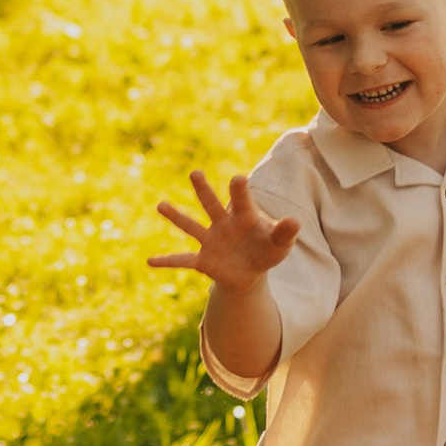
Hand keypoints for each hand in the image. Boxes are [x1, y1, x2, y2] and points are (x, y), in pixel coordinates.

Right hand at [152, 173, 301, 292]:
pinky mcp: (203, 261)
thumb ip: (285, 233)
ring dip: (176, 217)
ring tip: (160, 205)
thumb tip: (295, 221)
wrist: (251, 272)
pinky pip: (182, 260)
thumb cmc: (267, 251)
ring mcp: (211, 241)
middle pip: (211, 205)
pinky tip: (150, 261)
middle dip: (204, 190)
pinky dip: (167, 261)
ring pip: (191, 226)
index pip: (242, 201)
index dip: (240, 191)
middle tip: (196, 173)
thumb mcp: (280, 244)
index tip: (238, 179)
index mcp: (244, 216)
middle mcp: (223, 224)